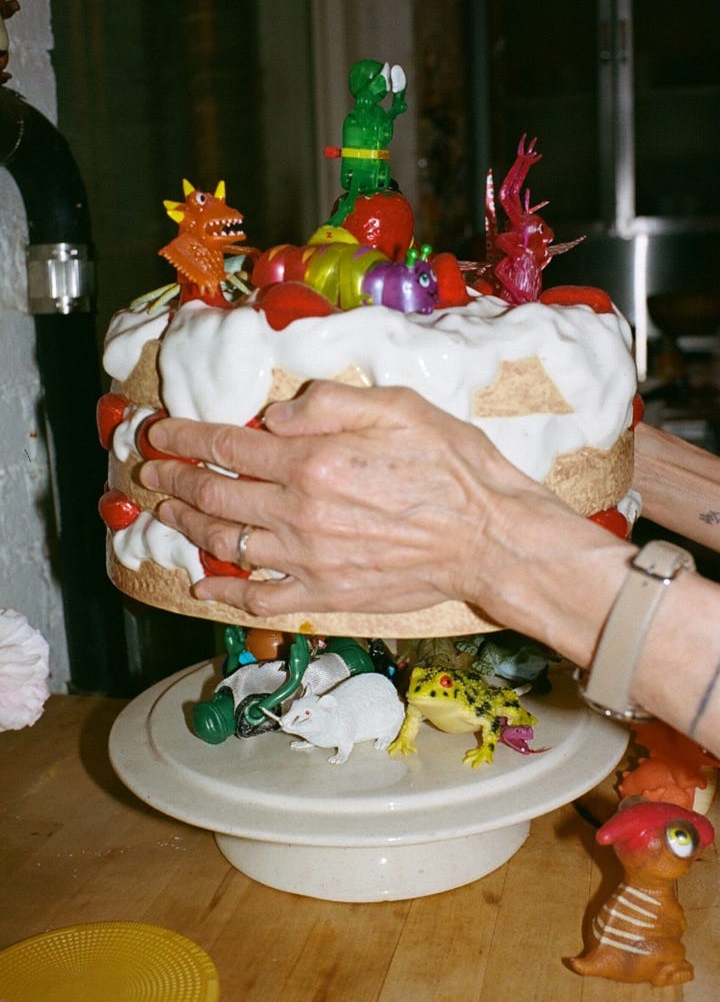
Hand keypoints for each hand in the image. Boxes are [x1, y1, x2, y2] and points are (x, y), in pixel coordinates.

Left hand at [139, 381, 544, 619]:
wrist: (489, 539)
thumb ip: (328, 404)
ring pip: (227, 542)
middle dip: (173, 478)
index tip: (158, 432)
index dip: (184, 438)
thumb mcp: (398, 407)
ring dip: (187, 525)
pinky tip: (203, 583)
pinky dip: (225, 591)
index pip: (227, 446)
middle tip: (149, 469)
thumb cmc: (452, 468)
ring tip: (164, 511)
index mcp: (312, 460)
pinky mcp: (324, 592)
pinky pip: (260, 597)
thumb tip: (272, 416)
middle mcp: (298, 511)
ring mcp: (307, 558)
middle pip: (215, 493)